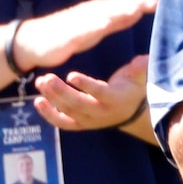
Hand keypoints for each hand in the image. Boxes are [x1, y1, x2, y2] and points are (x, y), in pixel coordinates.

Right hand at [13, 0, 155, 72]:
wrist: (33, 41)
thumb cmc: (68, 34)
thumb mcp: (97, 27)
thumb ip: (116, 20)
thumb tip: (136, 11)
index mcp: (97, 12)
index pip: (121, 5)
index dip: (139, 3)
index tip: (158, 3)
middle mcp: (88, 14)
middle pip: (114, 7)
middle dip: (133, 4)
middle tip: (152, 2)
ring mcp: (77, 23)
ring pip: (101, 15)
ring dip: (118, 11)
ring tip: (135, 9)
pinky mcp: (67, 35)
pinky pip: (82, 30)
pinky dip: (94, 25)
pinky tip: (104, 23)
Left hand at [34, 52, 148, 131]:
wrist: (130, 113)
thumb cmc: (132, 89)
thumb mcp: (140, 77)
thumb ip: (141, 68)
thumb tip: (144, 59)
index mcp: (114, 99)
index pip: (99, 93)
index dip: (86, 85)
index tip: (71, 75)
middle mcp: (101, 112)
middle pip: (78, 104)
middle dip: (60, 91)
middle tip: (46, 78)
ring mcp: (89, 120)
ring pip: (67, 111)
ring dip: (52, 98)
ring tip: (40, 82)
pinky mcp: (80, 124)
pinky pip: (63, 122)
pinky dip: (49, 114)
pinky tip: (38, 101)